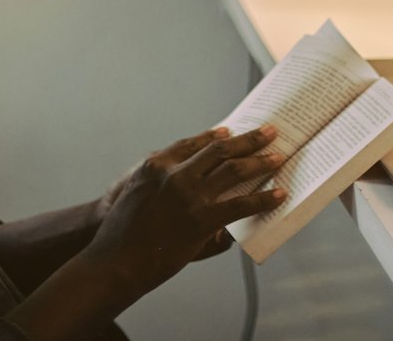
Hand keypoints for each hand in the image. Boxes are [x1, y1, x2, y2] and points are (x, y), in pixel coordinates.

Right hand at [86, 125, 284, 295]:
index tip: (230, 131)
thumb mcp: (134, 194)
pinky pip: (241, 204)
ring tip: (278, 156)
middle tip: (268, 132)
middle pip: (219, 150)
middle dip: (247, 140)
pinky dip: (262, 198)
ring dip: (260, 161)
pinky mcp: (202, 220)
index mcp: (156, 164)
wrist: (114, 262)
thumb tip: (186, 186)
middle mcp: (175, 173)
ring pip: (233, 170)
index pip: (192, 143)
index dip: (214, 136)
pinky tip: (278, 195)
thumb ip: (160, 184)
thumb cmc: (121, 234)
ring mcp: (189, 196)